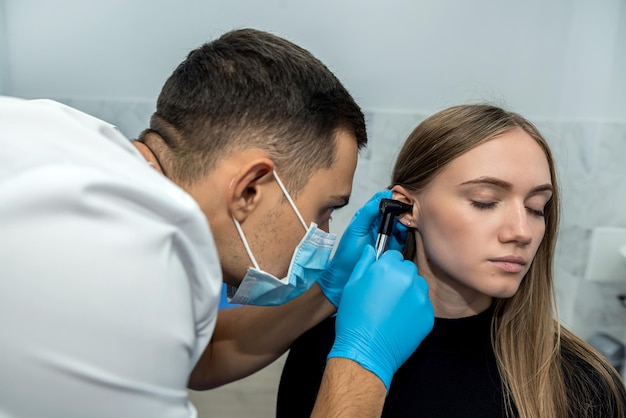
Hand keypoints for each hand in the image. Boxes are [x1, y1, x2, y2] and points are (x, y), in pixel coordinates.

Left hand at [317, 190, 407, 306]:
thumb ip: (368, 212)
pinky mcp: (393, 247)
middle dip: (401, 210)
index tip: (398, 198)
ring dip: (404, 221)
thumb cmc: (347, 252)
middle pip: (396, 211)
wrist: (346, 274)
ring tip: (400, 224)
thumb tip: (382, 196)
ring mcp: (387, 235)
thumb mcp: (356, 228)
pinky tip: (402, 232)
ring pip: (401, 223)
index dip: (392, 197)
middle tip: (402, 212)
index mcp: (368, 216)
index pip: (384, 200)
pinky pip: (403, 237)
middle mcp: (379, 224)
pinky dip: (405, 233)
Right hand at [328, 245, 433, 390]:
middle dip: (398, 277)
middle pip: (408, 269)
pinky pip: (423, 305)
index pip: (394, 256)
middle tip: (385, 294)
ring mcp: (421, 298)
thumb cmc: (354, 318)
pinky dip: (414, 309)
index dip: (386, 266)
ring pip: (418, 286)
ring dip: (408, 291)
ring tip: (392, 308)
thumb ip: (364, 263)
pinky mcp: (428, 316)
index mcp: (388, 268)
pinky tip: (399, 320)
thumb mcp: (351, 285)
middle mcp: (408, 279)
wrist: (366, 351)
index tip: (380, 277)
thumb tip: (371, 250)